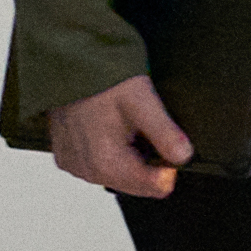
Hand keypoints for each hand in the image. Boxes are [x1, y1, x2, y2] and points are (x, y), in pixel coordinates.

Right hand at [56, 74, 193, 201]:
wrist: (68, 63)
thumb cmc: (103, 79)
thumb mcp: (141, 100)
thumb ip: (164, 133)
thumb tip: (183, 157)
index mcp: (106, 163)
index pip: (157, 187)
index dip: (169, 165)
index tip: (165, 139)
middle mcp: (88, 171)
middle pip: (139, 184)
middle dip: (147, 159)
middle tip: (140, 126)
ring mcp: (75, 166)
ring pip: (120, 176)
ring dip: (129, 156)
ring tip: (122, 124)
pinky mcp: (67, 159)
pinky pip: (100, 166)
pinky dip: (109, 152)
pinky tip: (107, 128)